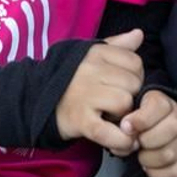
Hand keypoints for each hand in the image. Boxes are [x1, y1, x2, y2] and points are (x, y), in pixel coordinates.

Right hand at [54, 29, 143, 156]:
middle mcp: (90, 71)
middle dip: (131, 97)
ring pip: (125, 103)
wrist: (37, 103)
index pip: (135, 63)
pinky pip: (109, 131)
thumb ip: (118, 45)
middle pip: (133, 84)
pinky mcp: (80, 121)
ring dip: (124, 116)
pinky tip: (125, 141)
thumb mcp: (93, 56)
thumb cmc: (73, 80)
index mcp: (96, 53)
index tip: (123, 85)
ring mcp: (84, 96)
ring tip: (112, 116)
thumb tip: (139, 34)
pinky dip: (121, 141)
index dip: (135, 77)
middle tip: (117, 103)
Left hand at [121, 89, 176, 176]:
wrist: (148, 135)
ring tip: (142, 156)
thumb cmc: (135, 127)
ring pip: (171, 152)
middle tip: (137, 144)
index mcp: (162, 101)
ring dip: (150, 159)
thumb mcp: (127, 116)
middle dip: (147, 141)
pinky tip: (151, 168)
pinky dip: (159, 174)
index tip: (126, 127)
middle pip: (172, 128)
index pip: (159, 106)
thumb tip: (126, 130)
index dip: (141, 119)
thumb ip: (125, 121)